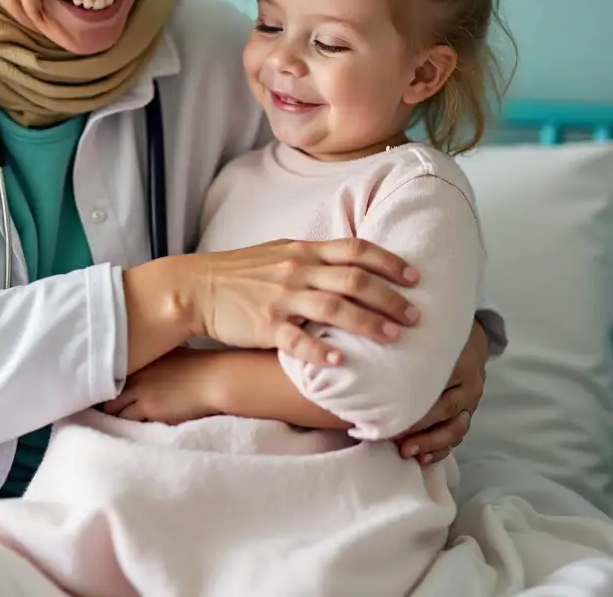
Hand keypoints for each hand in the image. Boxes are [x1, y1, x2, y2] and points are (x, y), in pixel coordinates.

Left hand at [104, 348, 223, 424]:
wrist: (217, 378)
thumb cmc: (204, 368)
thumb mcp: (175, 357)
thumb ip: (158, 364)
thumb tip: (155, 374)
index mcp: (142, 360)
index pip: (113, 377)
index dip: (109, 391)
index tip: (108, 401)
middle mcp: (137, 373)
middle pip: (108, 394)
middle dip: (107, 407)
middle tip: (107, 420)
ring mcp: (141, 391)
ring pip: (114, 411)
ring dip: (115, 420)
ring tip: (114, 431)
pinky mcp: (149, 408)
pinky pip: (129, 422)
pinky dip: (127, 429)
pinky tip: (128, 435)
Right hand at [182, 237, 420, 367]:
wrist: (196, 288)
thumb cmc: (241, 274)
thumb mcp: (280, 253)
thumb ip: (315, 259)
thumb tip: (354, 266)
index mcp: (304, 251)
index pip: (355, 250)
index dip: (389, 262)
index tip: (416, 278)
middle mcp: (297, 270)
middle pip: (354, 280)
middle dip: (390, 298)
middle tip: (415, 316)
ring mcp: (281, 298)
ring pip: (334, 308)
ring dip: (368, 323)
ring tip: (393, 338)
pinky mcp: (264, 325)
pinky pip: (297, 339)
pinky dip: (321, 351)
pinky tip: (341, 363)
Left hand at [393, 318, 488, 464]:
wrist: (466, 331)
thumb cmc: (434, 331)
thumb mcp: (423, 330)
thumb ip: (400, 341)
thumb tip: (359, 351)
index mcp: (457, 360)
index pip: (434, 385)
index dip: (411, 402)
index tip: (385, 413)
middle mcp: (468, 382)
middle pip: (445, 410)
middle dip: (418, 427)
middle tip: (392, 437)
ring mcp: (471, 399)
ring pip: (455, 428)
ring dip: (430, 443)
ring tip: (407, 451)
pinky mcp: (469, 411)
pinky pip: (457, 434)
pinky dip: (441, 448)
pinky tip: (423, 458)